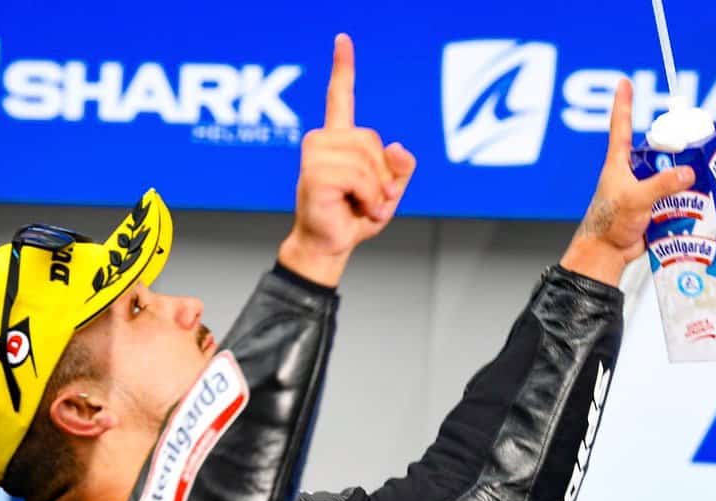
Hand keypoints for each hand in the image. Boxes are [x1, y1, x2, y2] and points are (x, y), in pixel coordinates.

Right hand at [278, 34, 416, 286]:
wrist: (329, 246)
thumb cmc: (352, 218)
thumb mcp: (389, 192)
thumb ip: (400, 168)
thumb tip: (398, 147)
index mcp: (338, 140)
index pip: (340, 97)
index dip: (343, 68)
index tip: (343, 39)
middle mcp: (322, 141)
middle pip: (372, 140)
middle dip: (382, 175)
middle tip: (372, 200)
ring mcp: (315, 155)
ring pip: (367, 160)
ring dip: (376, 191)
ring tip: (363, 206)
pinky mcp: (314, 173)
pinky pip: (360, 177)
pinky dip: (369, 198)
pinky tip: (356, 207)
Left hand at [561, 79, 694, 286]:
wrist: (607, 254)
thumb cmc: (608, 223)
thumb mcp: (635, 198)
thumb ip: (662, 184)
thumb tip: (687, 172)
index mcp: (620, 163)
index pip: (620, 126)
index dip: (623, 103)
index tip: (623, 82)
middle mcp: (632, 173)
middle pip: (660, 150)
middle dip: (678, 147)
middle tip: (699, 143)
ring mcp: (644, 190)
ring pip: (671, 174)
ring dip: (687, 177)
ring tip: (707, 174)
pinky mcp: (654, 207)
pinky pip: (675, 197)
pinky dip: (688, 198)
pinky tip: (703, 198)